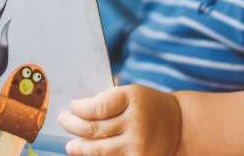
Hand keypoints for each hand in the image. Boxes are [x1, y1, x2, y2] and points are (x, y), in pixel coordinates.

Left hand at [58, 85, 180, 155]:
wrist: (180, 124)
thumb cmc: (148, 105)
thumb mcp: (132, 93)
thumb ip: (108, 100)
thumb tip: (76, 110)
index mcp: (132, 98)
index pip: (98, 107)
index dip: (80, 109)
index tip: (73, 106)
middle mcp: (135, 121)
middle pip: (93, 128)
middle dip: (72, 125)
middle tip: (63, 121)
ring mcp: (138, 143)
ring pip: (99, 149)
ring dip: (79, 148)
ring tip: (71, 145)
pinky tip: (86, 155)